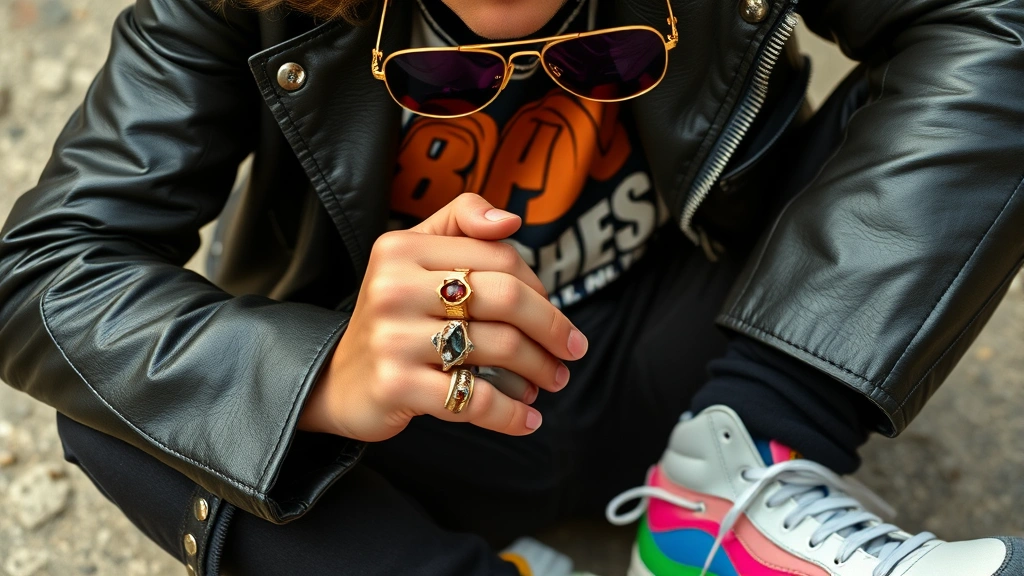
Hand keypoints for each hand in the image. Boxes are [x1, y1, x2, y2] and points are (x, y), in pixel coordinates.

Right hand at [298, 194, 588, 441]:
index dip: (538, 286)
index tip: (551, 311)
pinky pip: (475, 399)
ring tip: (551, 381)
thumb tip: (511, 221)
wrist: (338, 380)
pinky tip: (529, 419)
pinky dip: (512, 414)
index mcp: (402, 247)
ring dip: (539, 370)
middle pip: (507, 298)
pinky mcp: (396, 385)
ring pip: (499, 348)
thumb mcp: (413, 256)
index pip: (500, 257)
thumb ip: (461, 221)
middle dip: (552, 328)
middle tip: (573, 350)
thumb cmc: (395, 316)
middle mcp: (394, 287)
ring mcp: (393, 337)